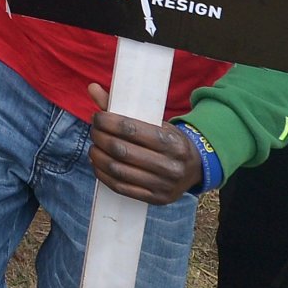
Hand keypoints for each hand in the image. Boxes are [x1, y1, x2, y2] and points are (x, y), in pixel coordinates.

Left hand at [85, 86, 205, 203]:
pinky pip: (121, 188)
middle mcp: (169, 165)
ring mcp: (163, 185)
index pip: (131, 129)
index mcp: (171, 141)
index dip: (108, 122)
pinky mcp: (155, 199)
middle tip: (94, 131)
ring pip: (118, 170)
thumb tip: (92, 88)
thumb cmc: (168, 140)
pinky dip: (103, 175)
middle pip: (121, 150)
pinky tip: (98, 165)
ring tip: (93, 148)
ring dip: (98, 157)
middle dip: (100, 138)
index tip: (97, 117)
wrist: (195, 169)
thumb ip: (122, 109)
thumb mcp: (155, 122)